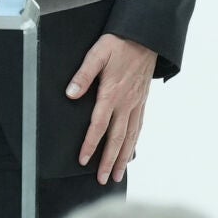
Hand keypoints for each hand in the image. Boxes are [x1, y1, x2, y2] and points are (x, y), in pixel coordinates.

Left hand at [68, 34, 156, 184]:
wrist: (146, 38)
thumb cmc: (120, 44)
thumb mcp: (97, 53)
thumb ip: (84, 74)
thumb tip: (70, 93)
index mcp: (112, 93)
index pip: (99, 125)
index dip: (91, 144)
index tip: (83, 160)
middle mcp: (125, 103)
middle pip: (116, 138)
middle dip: (108, 160)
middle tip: (102, 179)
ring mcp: (136, 104)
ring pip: (129, 137)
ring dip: (122, 158)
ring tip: (116, 175)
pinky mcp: (142, 101)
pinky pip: (139, 127)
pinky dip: (134, 143)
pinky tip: (130, 153)